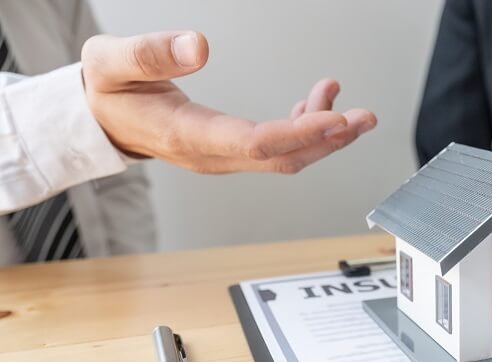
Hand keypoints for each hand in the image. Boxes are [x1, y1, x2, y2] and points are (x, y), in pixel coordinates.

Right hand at [81, 31, 375, 173]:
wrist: (98, 119)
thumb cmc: (107, 90)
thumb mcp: (111, 62)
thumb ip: (150, 53)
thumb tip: (199, 45)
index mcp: (187, 136)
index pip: (256, 143)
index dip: (301, 133)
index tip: (336, 118)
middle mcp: (212, 155)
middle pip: (282, 157)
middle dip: (328, 140)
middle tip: (364, 118)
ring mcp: (224, 156)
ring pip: (284, 155)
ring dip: (322, 134)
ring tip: (348, 105)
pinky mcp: (231, 149)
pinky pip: (276, 146)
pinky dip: (304, 128)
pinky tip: (317, 103)